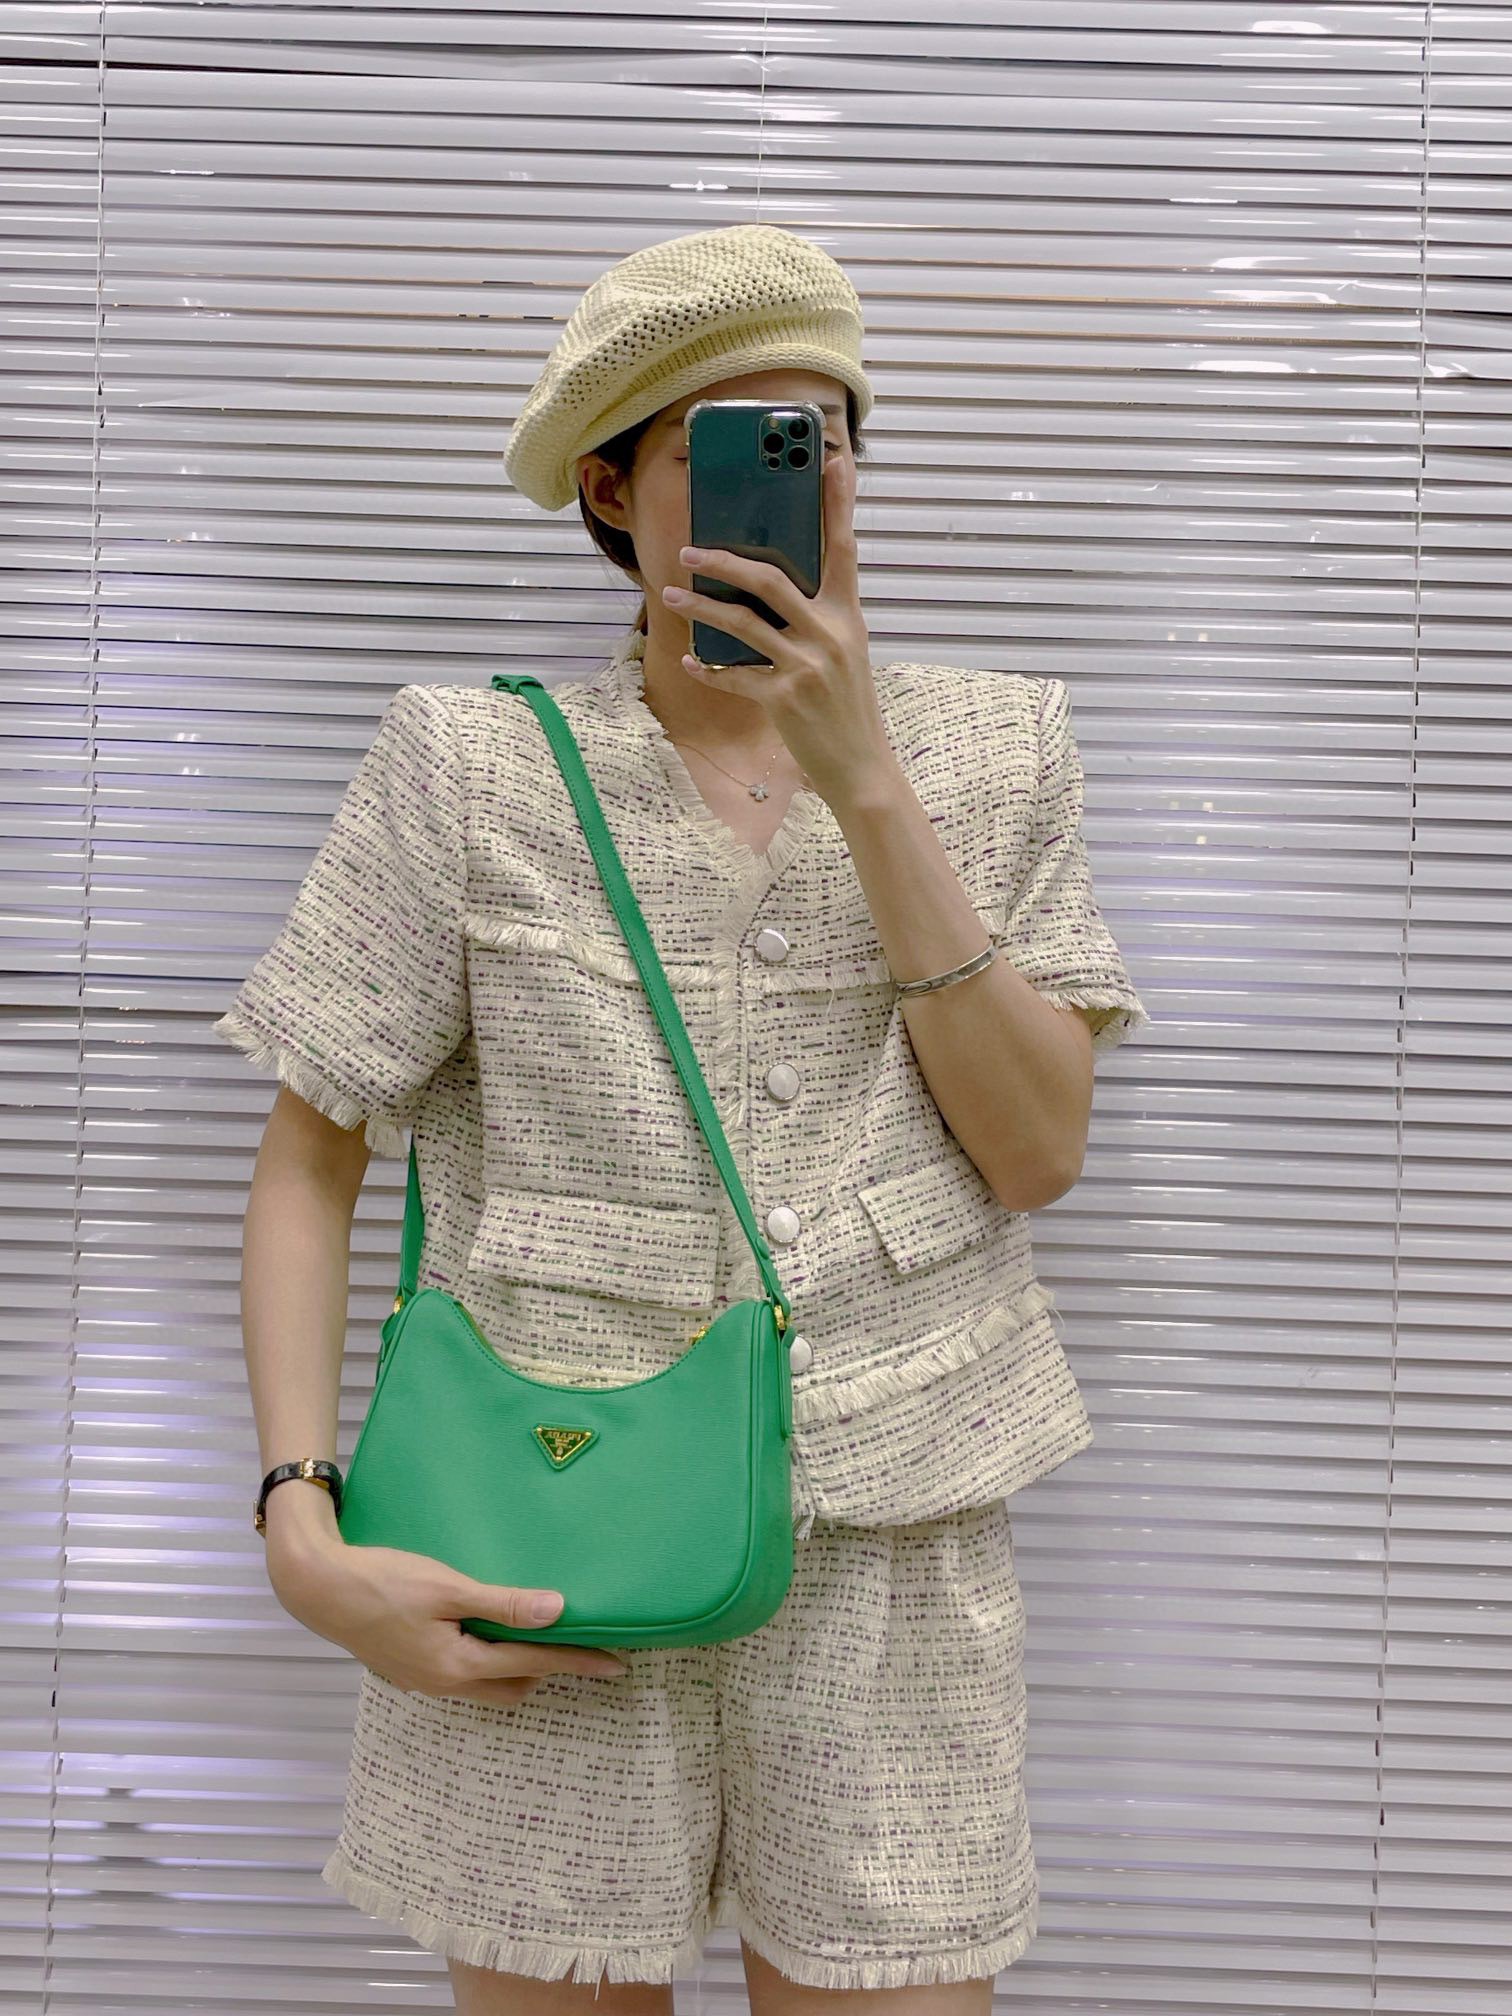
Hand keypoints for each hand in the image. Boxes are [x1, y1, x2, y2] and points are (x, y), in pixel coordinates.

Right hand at [268, 1538, 630, 1708]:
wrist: (318, 1586)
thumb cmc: (383, 1582)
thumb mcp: (447, 1588)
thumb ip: (502, 1604)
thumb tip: (557, 1611)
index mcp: (458, 1667)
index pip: (534, 1665)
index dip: (577, 1662)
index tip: (616, 1664)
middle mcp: (444, 1683)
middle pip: (512, 1685)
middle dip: (547, 1669)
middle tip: (577, 1643)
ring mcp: (424, 1679)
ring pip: (486, 1683)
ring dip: (514, 1664)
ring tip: (534, 1633)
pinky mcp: (410, 1665)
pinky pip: (463, 1672)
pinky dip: (487, 1658)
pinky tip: (485, 1630)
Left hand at [662, 451, 898, 810]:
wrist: (860, 766)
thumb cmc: (848, 706)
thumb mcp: (846, 653)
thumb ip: (818, 618)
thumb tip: (771, 588)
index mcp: (849, 615)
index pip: (845, 547)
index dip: (840, 502)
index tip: (834, 461)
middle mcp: (830, 634)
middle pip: (771, 580)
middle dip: (724, 561)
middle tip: (690, 551)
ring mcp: (807, 666)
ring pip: (743, 624)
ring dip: (701, 608)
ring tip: (671, 597)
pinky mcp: (785, 698)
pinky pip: (735, 675)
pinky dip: (710, 668)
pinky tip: (691, 661)